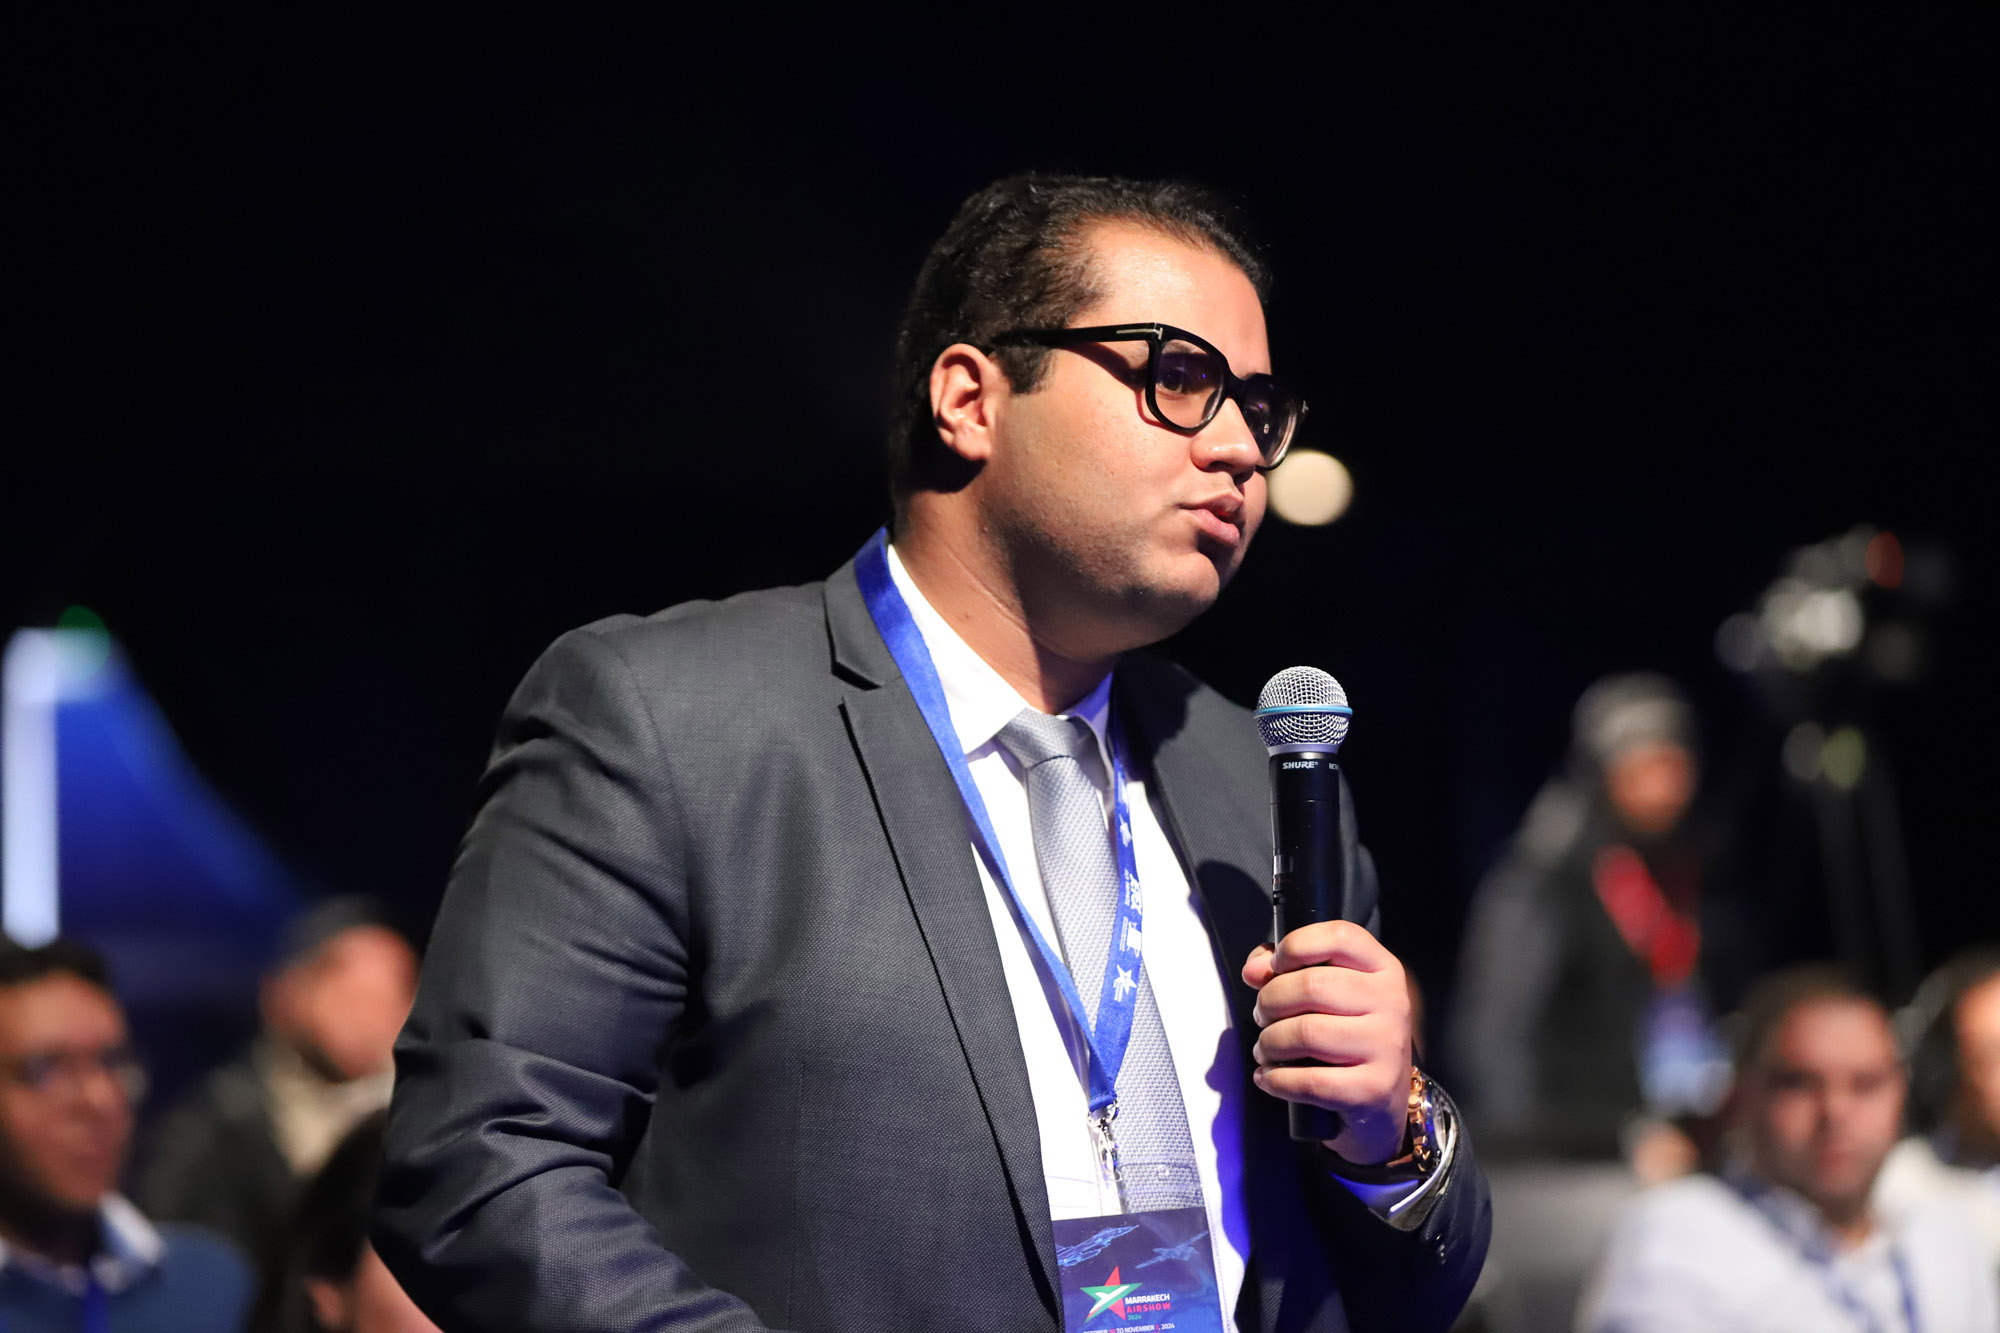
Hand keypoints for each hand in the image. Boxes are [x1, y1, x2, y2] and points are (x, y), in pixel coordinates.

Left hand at [1241, 921, 1413, 1164]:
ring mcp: (1386, 1047)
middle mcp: (1392, 1003)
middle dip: (1270, 1002)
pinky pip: (1308, 1080)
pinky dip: (1276, 1080)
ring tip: (1266, 1049)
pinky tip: (1269, 1078)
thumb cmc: (1346, 1037)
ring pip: (1305, 1032)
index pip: (1340, 937)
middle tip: (1262, 1016)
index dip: (1297, 945)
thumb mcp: (1328, 995)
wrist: (1381, 1103)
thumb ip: (1286, 970)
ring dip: (1269, 1043)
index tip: (1275, 965)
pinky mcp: (1373, 1089)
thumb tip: (1254, 970)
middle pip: (1311, 985)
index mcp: (1383, 970)